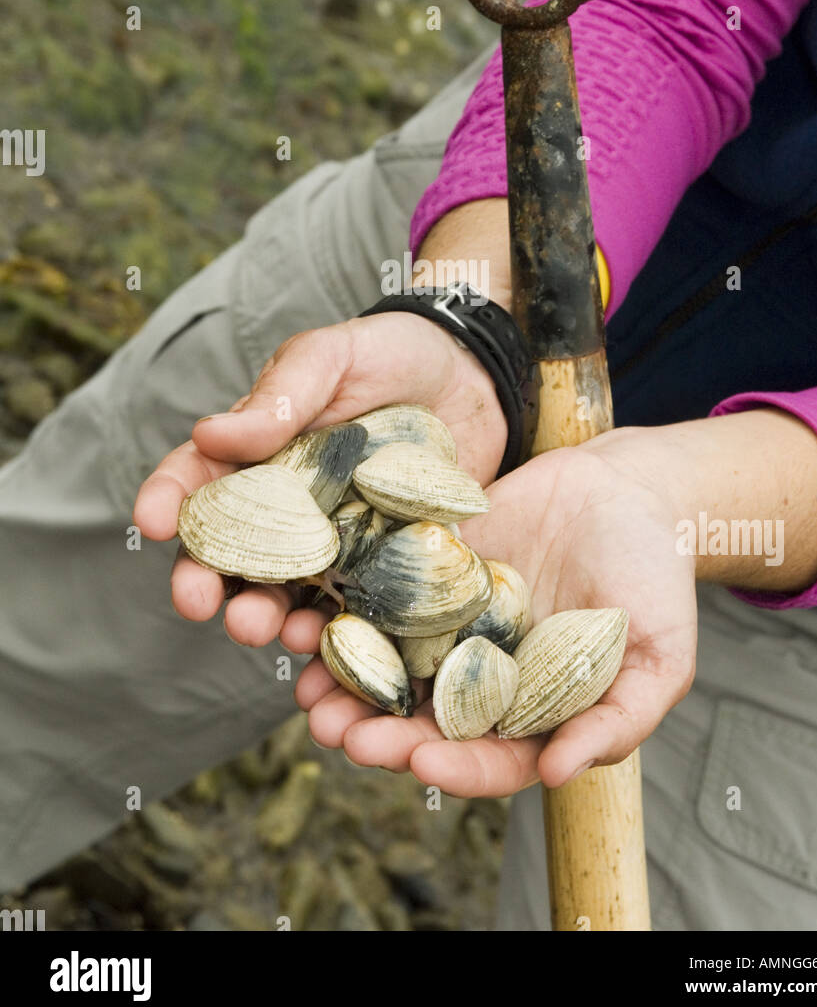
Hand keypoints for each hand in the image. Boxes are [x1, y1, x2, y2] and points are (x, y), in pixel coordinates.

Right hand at [133, 313, 506, 644]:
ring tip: (261, 629)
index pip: (196, 478)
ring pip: (282, 592)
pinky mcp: (380, 569)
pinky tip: (327, 651)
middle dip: (204, 579)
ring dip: (262, 616)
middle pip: (228, 551)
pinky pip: (351, 611)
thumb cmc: (391, 354)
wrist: (475, 379)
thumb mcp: (333, 357)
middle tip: (196, 600)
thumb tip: (210, 433)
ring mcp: (331, 542)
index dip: (166, 501)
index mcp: (255, 451)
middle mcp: (283, 506)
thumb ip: (281, 395)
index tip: (151, 523)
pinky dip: (333, 637)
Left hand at [288, 426, 697, 793]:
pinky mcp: (427, 566)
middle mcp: (481, 674)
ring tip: (308, 690)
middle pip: (421, 719)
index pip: (488, 757)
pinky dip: (342, 607)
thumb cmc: (654, 577)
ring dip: (343, 682)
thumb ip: (618, 720)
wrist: (628, 488)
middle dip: (377, 732)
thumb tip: (557, 774)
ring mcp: (449, 620)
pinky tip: (311, 614)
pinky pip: (379, 591)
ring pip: (387, 663)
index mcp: (533, 711)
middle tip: (340, 734)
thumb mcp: (659, 656)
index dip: (453, 765)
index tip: (420, 760)